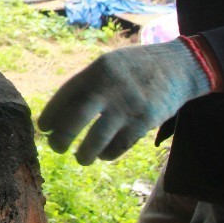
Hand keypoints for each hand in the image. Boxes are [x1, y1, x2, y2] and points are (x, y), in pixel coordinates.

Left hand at [38, 40, 210, 164]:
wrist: (179, 66)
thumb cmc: (136, 67)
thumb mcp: (110, 63)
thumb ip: (88, 83)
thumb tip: (61, 111)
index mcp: (97, 71)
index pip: (65, 95)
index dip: (51, 114)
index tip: (44, 129)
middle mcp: (110, 88)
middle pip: (76, 119)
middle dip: (61, 138)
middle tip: (56, 148)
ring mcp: (128, 106)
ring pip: (97, 138)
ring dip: (85, 153)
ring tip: (81, 158)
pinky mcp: (145, 121)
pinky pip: (120, 145)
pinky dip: (108, 153)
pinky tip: (103, 155)